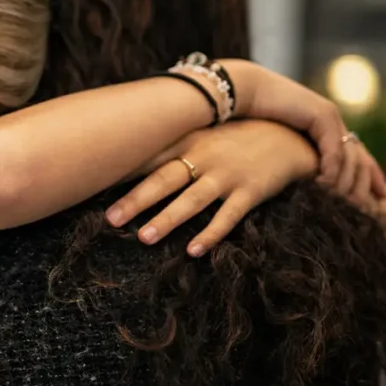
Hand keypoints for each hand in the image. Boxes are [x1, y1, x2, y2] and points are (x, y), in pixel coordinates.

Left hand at [105, 120, 385, 255]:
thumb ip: (171, 145)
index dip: (123, 171)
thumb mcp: (203, 134)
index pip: (150, 157)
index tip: (95, 184)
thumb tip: (128, 153)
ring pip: (192, 200)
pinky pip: (229, 216)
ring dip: (167, 219)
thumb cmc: (237, 137)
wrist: (291, 134)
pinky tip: (194, 251)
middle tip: (110, 220)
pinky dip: (212, 234)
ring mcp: (229, 174)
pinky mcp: (252, 191)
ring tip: (144, 238)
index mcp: (190, 141)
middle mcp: (206, 156)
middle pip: (164, 180)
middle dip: (136, 200)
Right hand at [223, 60, 385, 196]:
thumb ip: (291, 156)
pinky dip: (331, 170)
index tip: (380, 194)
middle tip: (376, 202)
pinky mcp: (321, 115)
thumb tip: (294, 180)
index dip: (369, 172)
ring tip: (340, 202)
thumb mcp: (277, 143)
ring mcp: (329, 115)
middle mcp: (331, 118)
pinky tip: (323, 184)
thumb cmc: (250, 118)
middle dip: (370, 179)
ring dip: (345, 181)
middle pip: (360, 153)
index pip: (354, 150)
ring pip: (349, 155)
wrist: (243, 92)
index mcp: (323, 123)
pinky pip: (333, 149)